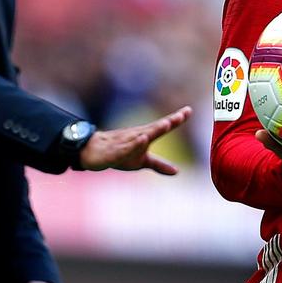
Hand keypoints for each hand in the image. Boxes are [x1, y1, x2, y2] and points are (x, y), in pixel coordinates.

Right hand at [77, 106, 191, 174]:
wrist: (92, 152)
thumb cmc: (119, 154)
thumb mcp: (141, 162)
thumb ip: (159, 164)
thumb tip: (177, 171)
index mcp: (145, 136)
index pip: (162, 127)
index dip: (176, 119)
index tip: (189, 110)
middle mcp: (137, 135)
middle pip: (155, 128)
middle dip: (168, 122)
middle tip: (182, 115)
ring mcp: (126, 142)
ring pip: (142, 134)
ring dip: (154, 129)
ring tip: (167, 123)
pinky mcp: (115, 151)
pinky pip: (126, 147)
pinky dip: (135, 143)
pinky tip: (142, 139)